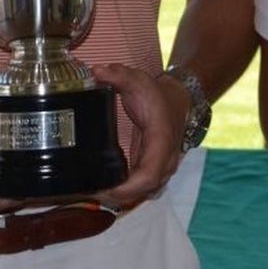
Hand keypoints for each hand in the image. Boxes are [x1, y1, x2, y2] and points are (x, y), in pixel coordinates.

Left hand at [91, 63, 186, 206]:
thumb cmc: (157, 94)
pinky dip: (124, 193)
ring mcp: (162, 168)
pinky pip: (141, 189)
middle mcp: (165, 160)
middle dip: (118, 197)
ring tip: (93, 193)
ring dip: (120, 197)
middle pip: (145, 190)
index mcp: (161, 141)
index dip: (129, 188)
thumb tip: (96, 71)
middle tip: (90, 194)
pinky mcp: (153, 170)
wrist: (177, 101)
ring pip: (143, 193)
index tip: (107, 191)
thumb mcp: (138, 80)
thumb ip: (118, 75)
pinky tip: (104, 190)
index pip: (150, 174)